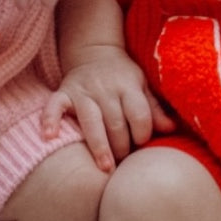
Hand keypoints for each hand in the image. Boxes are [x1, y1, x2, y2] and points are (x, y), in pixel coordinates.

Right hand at [41, 45, 174, 172]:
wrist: (94, 52)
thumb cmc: (122, 77)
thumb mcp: (142, 86)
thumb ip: (154, 109)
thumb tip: (171, 129)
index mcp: (128, 86)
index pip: (139, 114)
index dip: (142, 134)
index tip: (142, 146)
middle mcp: (105, 88)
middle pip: (116, 123)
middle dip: (121, 147)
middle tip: (123, 164)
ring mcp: (83, 90)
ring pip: (91, 121)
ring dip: (98, 145)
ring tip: (106, 168)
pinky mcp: (64, 92)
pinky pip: (54, 106)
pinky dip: (50, 120)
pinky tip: (49, 137)